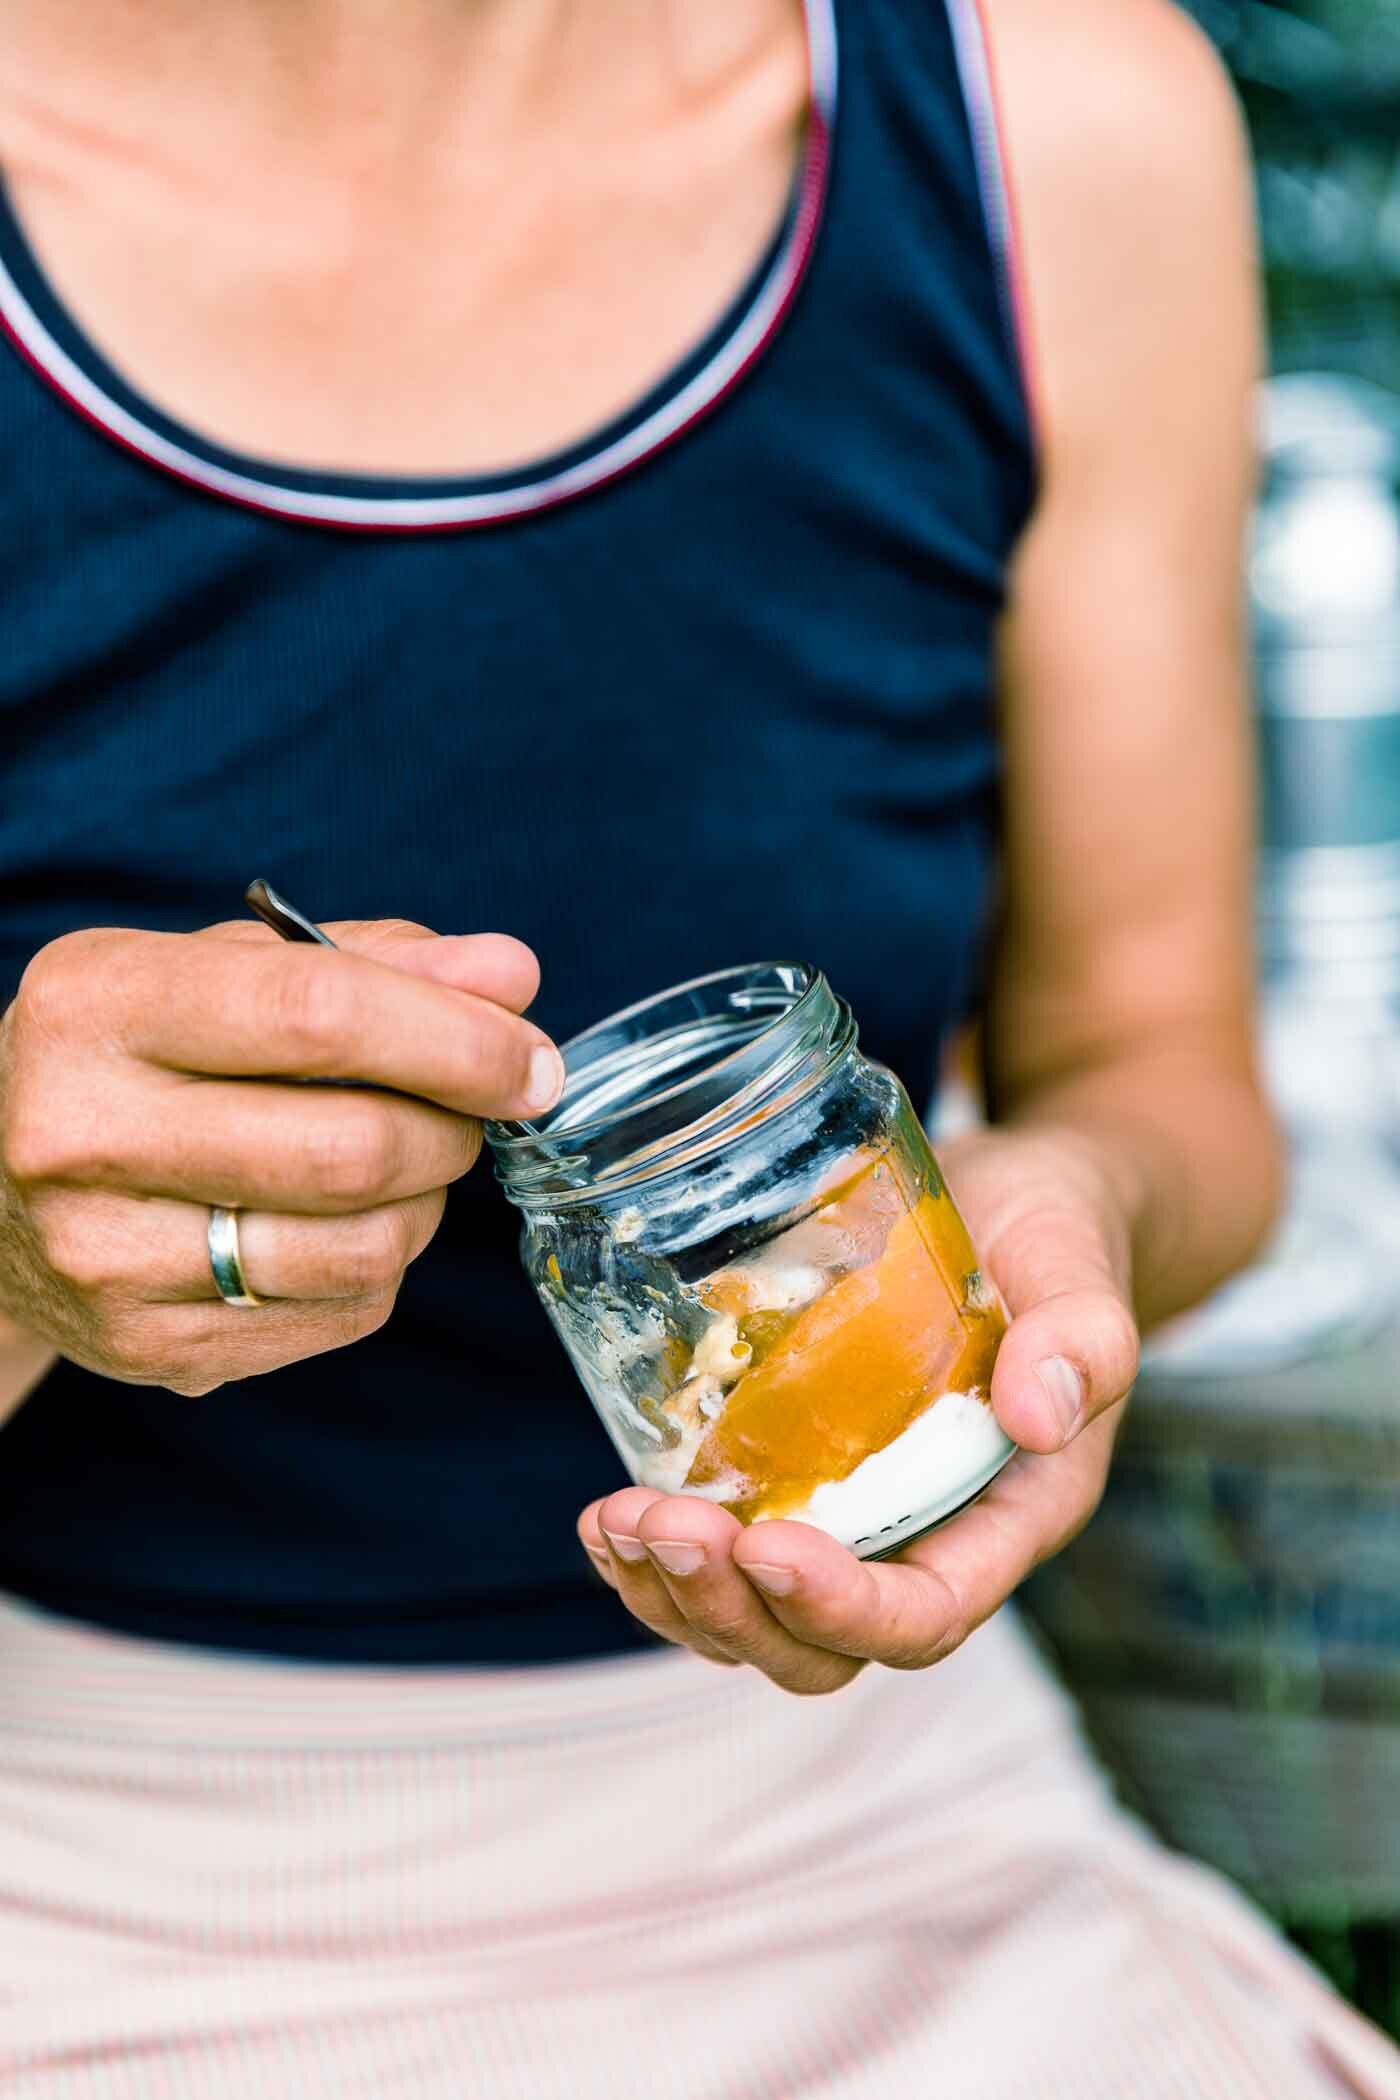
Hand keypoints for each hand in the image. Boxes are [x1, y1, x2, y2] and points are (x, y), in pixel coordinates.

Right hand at [0, 918, 562, 1394]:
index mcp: (99, 1005)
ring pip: (359, 1247)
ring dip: (425, 1205)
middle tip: (466, 1112)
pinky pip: (340, 1314)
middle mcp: (79, 1132)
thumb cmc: (141, 1054)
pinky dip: (380, 1267)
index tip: (531, 1060)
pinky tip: (339, 1225)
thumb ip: (377, 962)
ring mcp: (103, 1255)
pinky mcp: (146, 1347)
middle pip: (352, 1148)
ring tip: (400, 1165)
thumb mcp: (227, 970)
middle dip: (451, 1128)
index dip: (457, 1041)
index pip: (319, 1015)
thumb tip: (513, 977)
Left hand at [578, 1125, 1139, 1692]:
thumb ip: (1082, 1336)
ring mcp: (851, 1524)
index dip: (842, 1606)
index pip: (926, 1612)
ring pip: (756, 1623)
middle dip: (731, 1607)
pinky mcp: (790, 1483)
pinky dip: (657, 1559)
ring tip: (614, 1522)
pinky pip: (721, 1564)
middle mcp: (924, 1543)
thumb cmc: (1052, 1233)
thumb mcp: (1075, 1264)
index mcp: (1006, 1518)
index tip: (765, 1546)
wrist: (1000, 1200)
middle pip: (823, 1650)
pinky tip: (606, 1515)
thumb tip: (1040, 1416)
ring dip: (676, 1593)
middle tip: (661, 1523)